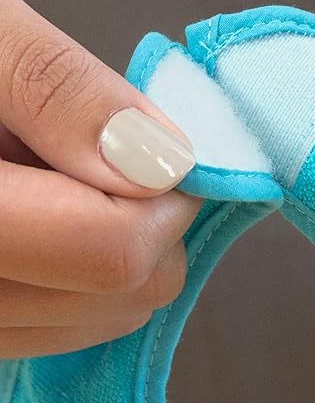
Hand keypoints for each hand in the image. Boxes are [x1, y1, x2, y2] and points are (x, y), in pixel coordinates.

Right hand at [0, 0, 198, 356]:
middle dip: (146, 221)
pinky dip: (78, 271)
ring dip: (109, 244)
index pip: (113, 253)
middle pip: (118, 296)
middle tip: (108, 154)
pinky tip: (42, 208)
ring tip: (52, 173)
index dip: (169, 198)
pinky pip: (58, 324)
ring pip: (95, 317)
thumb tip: (164, 159)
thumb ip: (64, 95)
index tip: (169, 150)